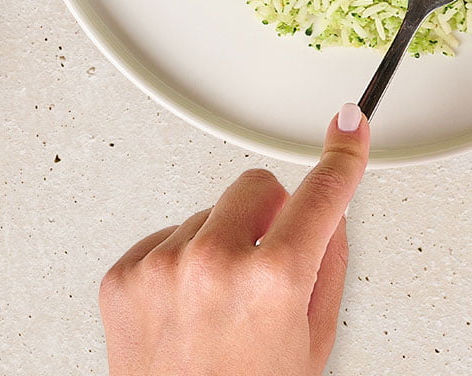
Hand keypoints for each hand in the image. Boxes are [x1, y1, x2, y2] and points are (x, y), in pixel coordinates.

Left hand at [98, 104, 369, 375]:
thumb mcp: (311, 344)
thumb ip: (325, 270)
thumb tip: (328, 218)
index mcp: (272, 279)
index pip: (319, 195)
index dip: (341, 158)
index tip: (349, 126)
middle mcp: (212, 262)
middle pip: (253, 188)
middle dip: (268, 216)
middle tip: (268, 265)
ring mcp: (160, 266)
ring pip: (205, 217)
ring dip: (218, 249)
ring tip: (217, 310)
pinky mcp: (122, 276)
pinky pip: (162, 242)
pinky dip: (177, 268)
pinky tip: (185, 314)